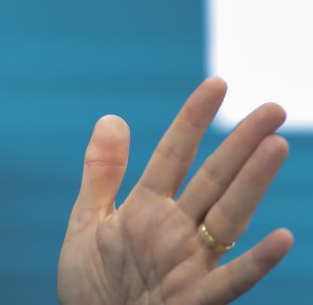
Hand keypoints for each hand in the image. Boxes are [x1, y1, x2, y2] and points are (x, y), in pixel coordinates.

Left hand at [57, 78, 292, 303]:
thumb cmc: (92, 284)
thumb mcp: (87, 222)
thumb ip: (102, 174)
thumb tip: (111, 116)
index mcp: (148, 207)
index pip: (175, 154)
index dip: (193, 120)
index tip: (217, 84)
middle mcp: (175, 229)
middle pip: (213, 179)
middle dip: (241, 144)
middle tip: (273, 108)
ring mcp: (189, 263)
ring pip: (228, 218)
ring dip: (252, 185)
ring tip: (276, 147)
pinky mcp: (195, 300)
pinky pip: (230, 280)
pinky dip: (255, 262)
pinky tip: (280, 237)